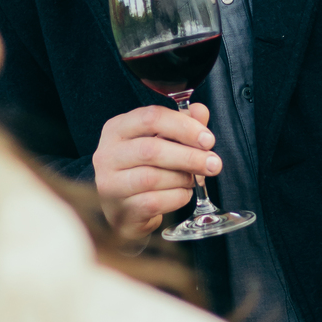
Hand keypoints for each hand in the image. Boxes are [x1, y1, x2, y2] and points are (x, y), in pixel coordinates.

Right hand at [93, 102, 221, 241]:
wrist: (122, 210)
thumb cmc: (141, 170)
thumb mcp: (157, 141)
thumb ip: (180, 124)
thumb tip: (199, 111)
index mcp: (117, 129)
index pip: (150, 118)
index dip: (184, 126)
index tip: (207, 139)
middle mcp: (108, 154)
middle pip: (151, 150)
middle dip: (189, 156)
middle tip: (213, 163)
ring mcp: (111, 184)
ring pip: (153, 178)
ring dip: (182, 179)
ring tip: (193, 180)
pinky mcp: (120, 209)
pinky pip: (155, 202)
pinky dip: (177, 197)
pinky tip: (182, 194)